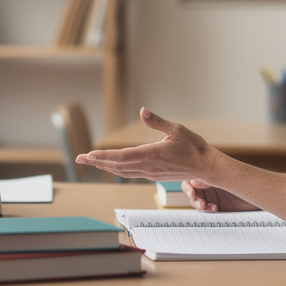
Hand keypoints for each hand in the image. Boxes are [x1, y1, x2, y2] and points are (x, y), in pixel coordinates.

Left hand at [76, 107, 216, 181]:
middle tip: (79, 158)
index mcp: (151, 154)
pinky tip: (112, 166)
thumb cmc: (193, 146)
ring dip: (105, 166)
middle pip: (116, 166)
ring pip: (122, 171)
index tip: (88, 155)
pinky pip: (130, 173)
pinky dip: (117, 169)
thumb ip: (157, 121)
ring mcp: (150, 173)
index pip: (121, 157)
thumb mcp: (176, 129)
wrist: (206, 166)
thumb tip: (142, 110)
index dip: (103, 156)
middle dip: (97, 162)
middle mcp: (147, 167)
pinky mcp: (153, 175)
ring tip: (91, 161)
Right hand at [184, 180, 256, 212]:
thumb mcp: (230, 179)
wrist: (265, 197)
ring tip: (206, 206)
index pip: (193, 178)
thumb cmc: (251, 184)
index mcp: (211, 174)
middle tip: (199, 201)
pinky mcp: (219, 209)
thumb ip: (212, 178)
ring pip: (198, 201)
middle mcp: (211, 185)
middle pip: (193, 190)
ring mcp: (214, 197)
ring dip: (199, 204)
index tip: (192, 191)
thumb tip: (194, 181)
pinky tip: (214, 209)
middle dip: (192, 196)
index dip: (188, 185)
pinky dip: (207, 210)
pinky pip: (206, 210)